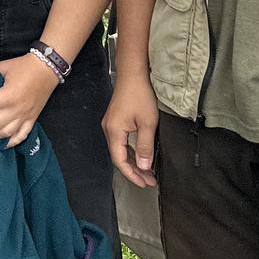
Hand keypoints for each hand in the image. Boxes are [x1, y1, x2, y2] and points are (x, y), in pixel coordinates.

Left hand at [0, 53, 58, 147]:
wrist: (46, 69)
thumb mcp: (2, 67)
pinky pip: (21, 136)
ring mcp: (25, 117)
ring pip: (6, 134)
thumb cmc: (23, 66)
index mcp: (7, 96)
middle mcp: (15, 110)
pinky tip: (2, 141)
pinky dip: (11, 142)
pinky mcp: (32, 120)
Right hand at [104, 71, 160, 187]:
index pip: (120, 161)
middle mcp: (108, 129)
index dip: (132, 175)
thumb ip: (145, 147)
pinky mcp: (115, 120)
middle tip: (150, 181)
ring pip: (120, 150)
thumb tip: (144, 167)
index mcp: (114, 132)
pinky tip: (142, 156)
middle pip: (119, 157)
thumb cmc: (140, 95)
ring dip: (134, 162)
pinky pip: (122, 142)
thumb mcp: (147, 123)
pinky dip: (132, 152)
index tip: (145, 183)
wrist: (133, 74)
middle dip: (135, 171)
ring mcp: (111, 125)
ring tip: (148, 172)